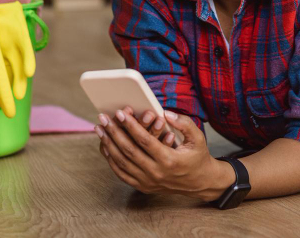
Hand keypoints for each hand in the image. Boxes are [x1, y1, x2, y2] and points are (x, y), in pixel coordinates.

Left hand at [96, 110, 234, 200]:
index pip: (144, 141)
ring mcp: (148, 182)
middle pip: (129, 151)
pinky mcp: (143, 186)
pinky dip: (111, 160)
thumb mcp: (198, 138)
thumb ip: (183, 123)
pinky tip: (105, 146)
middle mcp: (156, 173)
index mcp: (169, 160)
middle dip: (114, 132)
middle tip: (103, 118)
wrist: (199, 182)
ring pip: (122, 163)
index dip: (131, 126)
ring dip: (108, 144)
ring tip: (99, 129)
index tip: (120, 113)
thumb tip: (165, 113)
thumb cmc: (197, 156)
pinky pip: (122, 174)